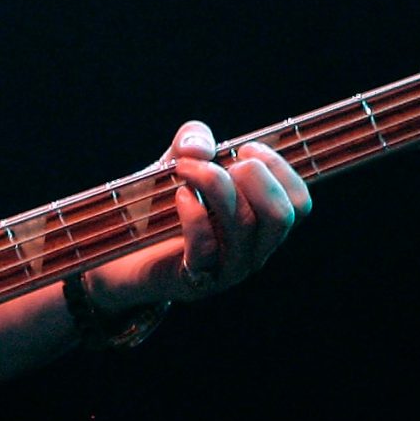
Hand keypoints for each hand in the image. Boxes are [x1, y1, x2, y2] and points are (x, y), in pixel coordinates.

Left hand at [88, 121, 309, 312]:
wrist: (120, 256)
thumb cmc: (158, 206)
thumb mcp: (178, 162)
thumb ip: (193, 140)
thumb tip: (201, 147)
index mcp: (261, 225)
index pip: (299, 203)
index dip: (279, 168)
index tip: (244, 149)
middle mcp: (253, 250)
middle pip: (281, 215)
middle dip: (253, 176)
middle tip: (219, 164)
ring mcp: (227, 270)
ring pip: (244, 227)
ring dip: (214, 182)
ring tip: (185, 169)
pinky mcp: (196, 280)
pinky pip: (206, 246)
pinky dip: (194, 213)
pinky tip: (179, 195)